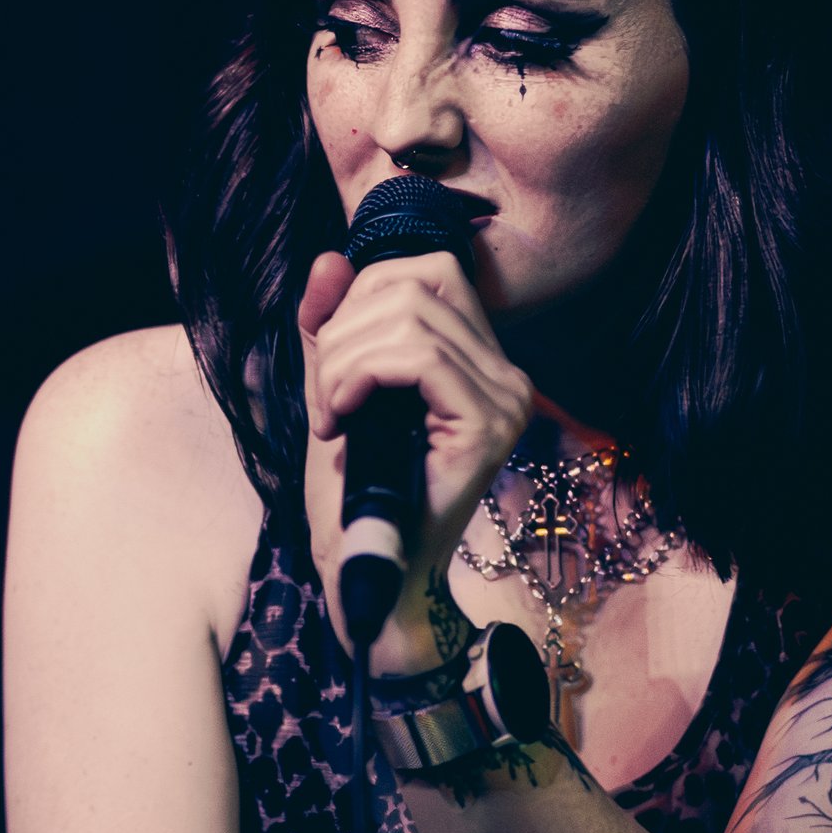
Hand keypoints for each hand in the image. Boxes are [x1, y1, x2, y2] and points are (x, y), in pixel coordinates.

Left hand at [297, 246, 532, 659]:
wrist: (368, 572)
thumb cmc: (355, 494)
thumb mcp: (333, 391)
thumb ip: (330, 327)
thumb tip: (329, 259)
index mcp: (479, 360)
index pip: (427, 271)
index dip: (361, 296)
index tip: (330, 363)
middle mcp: (507, 374)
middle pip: (414, 284)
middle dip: (343, 330)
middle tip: (324, 398)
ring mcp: (506, 399)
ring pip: (409, 318)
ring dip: (343, 361)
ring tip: (330, 415)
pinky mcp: (488, 425)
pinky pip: (418, 357)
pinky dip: (360, 376)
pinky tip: (341, 418)